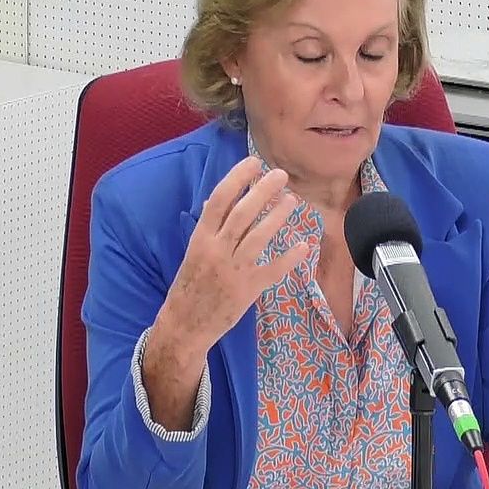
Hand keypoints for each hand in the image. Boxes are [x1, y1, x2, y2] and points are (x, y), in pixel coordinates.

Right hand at [156, 156, 309, 356]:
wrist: (185, 325)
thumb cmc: (189, 285)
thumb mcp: (193, 252)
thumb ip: (208, 228)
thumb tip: (215, 200)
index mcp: (200, 238)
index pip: (219, 200)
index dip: (237, 179)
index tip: (253, 163)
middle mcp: (216, 251)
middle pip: (242, 213)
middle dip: (262, 191)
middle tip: (280, 175)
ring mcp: (233, 270)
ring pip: (258, 237)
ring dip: (277, 216)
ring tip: (292, 200)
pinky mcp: (247, 290)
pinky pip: (273, 270)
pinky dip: (289, 258)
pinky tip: (303, 245)